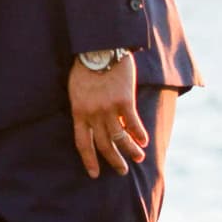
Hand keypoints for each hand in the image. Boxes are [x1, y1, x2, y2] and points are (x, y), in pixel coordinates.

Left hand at [68, 56, 147, 179]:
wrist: (99, 47)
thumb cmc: (86, 67)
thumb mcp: (77, 91)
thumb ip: (85, 109)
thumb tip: (98, 124)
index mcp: (78, 112)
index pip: (82, 143)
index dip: (88, 160)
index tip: (94, 174)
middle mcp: (93, 114)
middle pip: (104, 145)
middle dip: (114, 160)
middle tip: (122, 171)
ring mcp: (108, 108)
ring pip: (121, 138)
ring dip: (130, 150)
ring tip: (138, 158)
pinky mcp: (124, 100)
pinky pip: (133, 123)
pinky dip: (139, 134)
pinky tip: (144, 141)